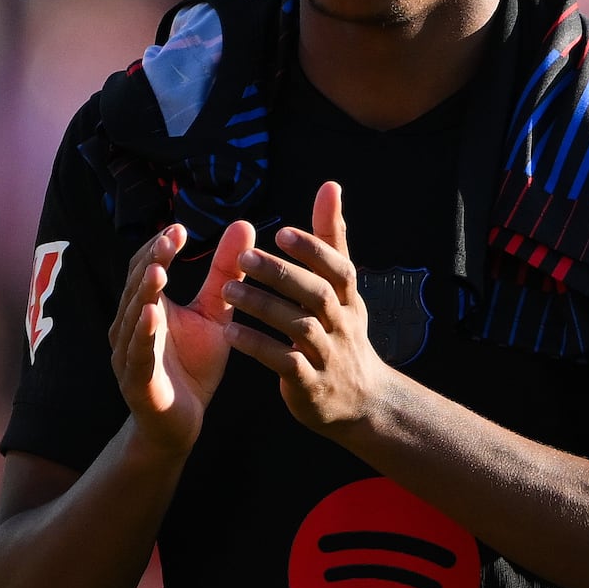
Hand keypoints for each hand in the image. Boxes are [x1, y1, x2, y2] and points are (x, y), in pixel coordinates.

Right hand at [109, 217, 251, 469]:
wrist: (180, 425)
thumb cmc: (192, 368)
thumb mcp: (214, 315)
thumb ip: (225, 274)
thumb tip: (243, 224)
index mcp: (147, 307)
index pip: (146, 268)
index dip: (159, 248)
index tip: (180, 228)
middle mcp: (130, 326)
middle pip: (136, 286)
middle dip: (151, 261)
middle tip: (170, 238)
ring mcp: (129, 353)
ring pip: (132, 316)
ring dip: (144, 292)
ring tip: (159, 269)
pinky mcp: (136, 381)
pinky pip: (137, 353)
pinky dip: (142, 333)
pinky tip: (152, 314)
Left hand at [220, 181, 391, 440]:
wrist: (361, 401)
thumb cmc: (341, 333)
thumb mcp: (342, 288)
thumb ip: (330, 238)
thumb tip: (330, 186)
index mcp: (348, 299)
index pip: (339, 268)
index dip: (313, 250)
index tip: (281, 232)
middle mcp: (342, 325)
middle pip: (317, 295)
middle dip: (282, 275)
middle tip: (244, 257)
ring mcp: (329, 356)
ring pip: (299, 328)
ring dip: (263, 308)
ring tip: (227, 291)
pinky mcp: (311, 385)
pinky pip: (285, 363)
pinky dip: (259, 347)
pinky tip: (230, 334)